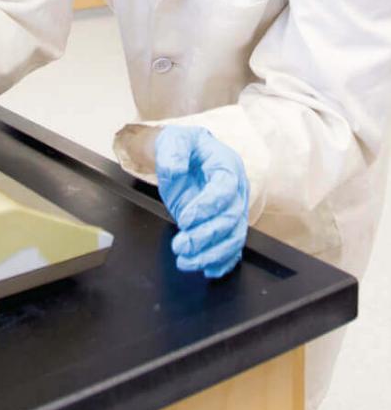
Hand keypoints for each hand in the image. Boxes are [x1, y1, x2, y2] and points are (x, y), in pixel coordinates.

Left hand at [155, 125, 248, 278]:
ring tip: (185, 261)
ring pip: (233, 238)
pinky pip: (232, 249)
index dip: (207, 207)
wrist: (180, 157)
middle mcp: (236, 190)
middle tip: (180, 245)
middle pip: (231, 219)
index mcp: (227, 165)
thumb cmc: (180, 147)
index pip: (225, 189)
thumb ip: (173, 152)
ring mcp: (233, 209)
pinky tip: (207, 269)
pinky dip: (222, 263)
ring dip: (211, 255)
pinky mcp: (226, 226)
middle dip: (206, 237)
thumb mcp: (173, 140)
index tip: (184, 219)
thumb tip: (174, 168)